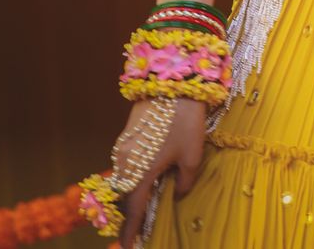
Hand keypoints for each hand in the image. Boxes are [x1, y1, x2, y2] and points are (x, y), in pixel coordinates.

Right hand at [115, 97, 207, 246]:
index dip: (130, 230)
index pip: (132, 210)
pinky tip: (141, 180)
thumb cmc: (184, 120)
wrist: (171, 81)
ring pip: (121, 181)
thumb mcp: (192, 154)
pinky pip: (123, 166)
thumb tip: (177, 194)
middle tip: (134, 230)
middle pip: (123, 197)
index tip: (129, 246)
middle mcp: (125, 163)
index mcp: (140, 172)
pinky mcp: (125, 136)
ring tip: (138, 208)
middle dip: (127, 215)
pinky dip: (129, 178)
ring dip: (128, 195)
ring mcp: (122, 148)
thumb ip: (185, 181)